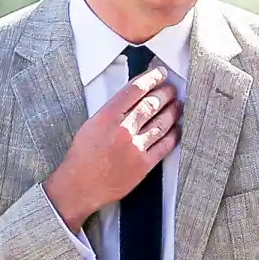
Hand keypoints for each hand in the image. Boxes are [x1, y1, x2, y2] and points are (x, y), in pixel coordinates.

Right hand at [44, 66, 181, 230]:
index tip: (160, 73)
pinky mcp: (144, 165)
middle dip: (165, 93)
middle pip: (151, 104)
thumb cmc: (82, 157)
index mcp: (106, 117)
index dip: (151, 78)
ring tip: (178, 104)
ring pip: (161, 123)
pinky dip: (174, 135)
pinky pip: (165, 146)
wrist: (80, 186)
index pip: (134, 90)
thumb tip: (132, 97)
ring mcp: (135, 147)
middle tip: (172, 88)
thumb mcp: (91, 125)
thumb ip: (112, 111)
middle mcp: (123, 130)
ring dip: (173, 111)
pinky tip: (177, 129)